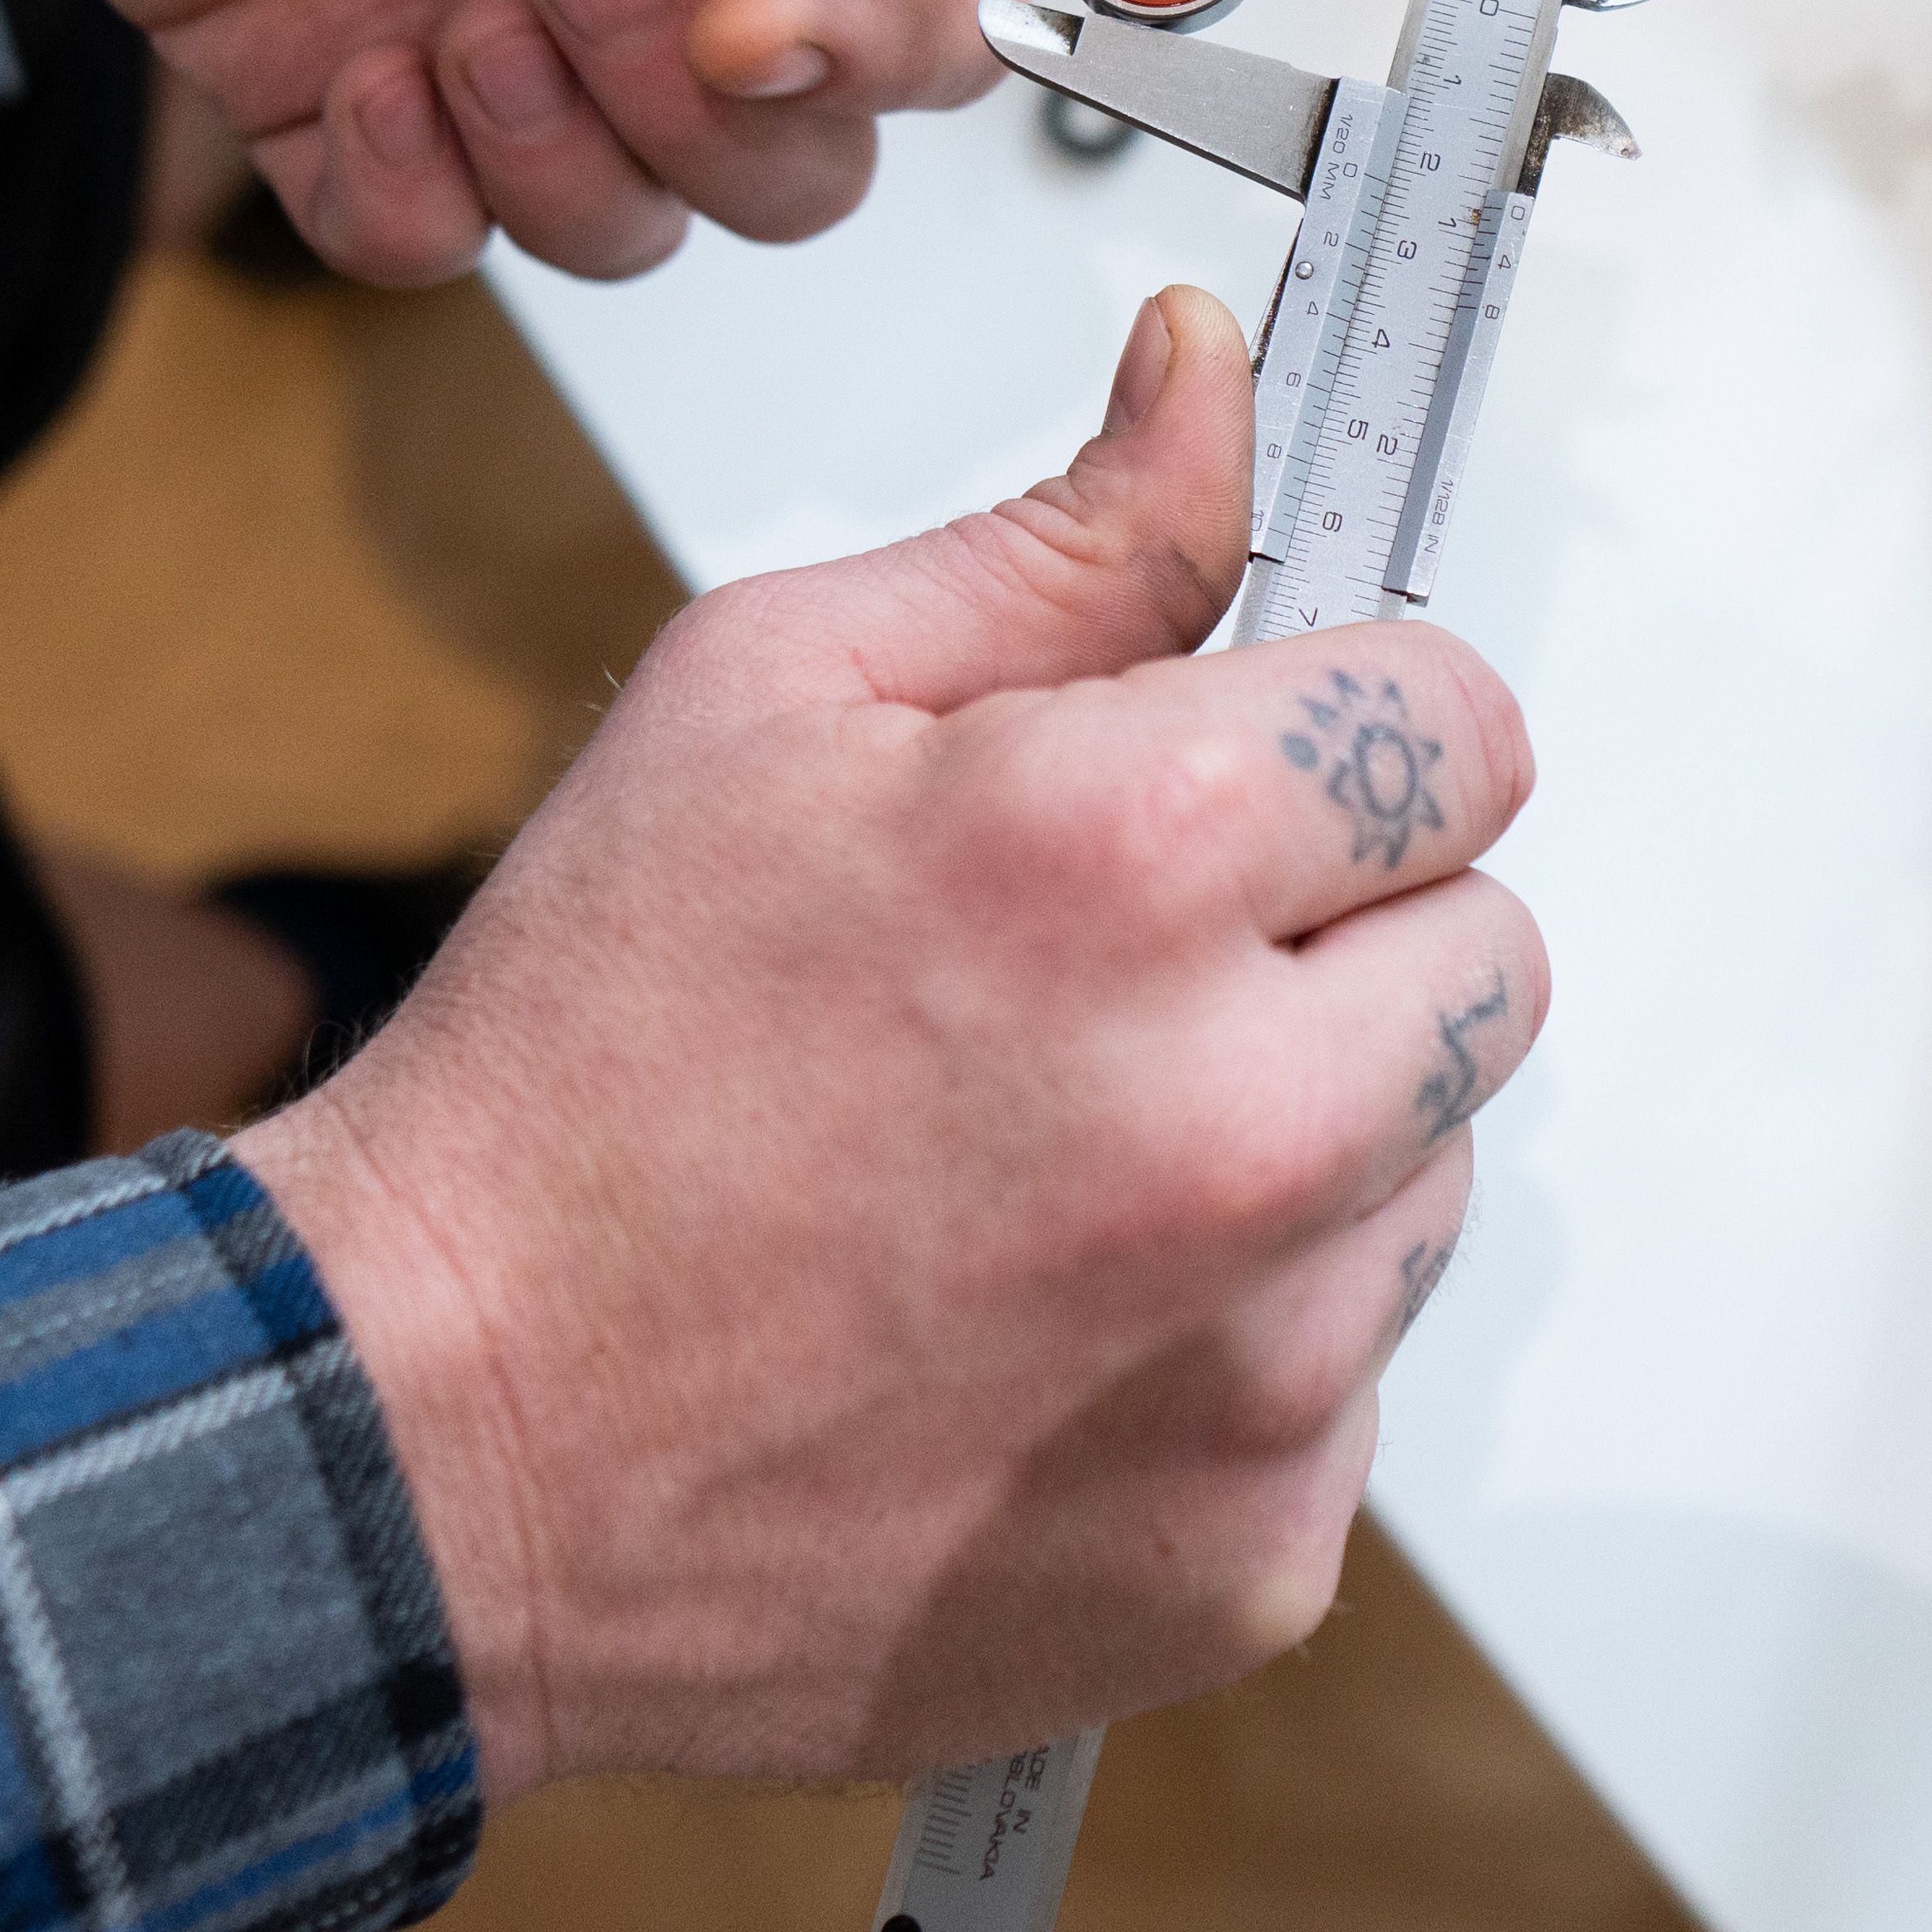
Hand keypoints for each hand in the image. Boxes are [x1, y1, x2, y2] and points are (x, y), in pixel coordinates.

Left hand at [0, 0, 1189, 283]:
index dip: (882, 48)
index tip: (762, 15)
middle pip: (797, 153)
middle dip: (703, 115)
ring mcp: (494, 14)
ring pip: (630, 218)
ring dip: (555, 151)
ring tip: (447, 6)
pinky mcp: (335, 87)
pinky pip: (434, 245)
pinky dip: (408, 199)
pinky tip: (347, 73)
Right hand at [233, 287, 1545, 1786]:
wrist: (438, 1443)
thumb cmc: (583, 1064)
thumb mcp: (773, 694)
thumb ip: (1065, 541)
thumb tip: (1216, 381)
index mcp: (1139, 859)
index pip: (1463, 721)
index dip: (1348, 730)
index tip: (1249, 774)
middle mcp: (1247, 1118)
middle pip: (1492, 951)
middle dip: (1343, 936)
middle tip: (1121, 979)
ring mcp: (1270, 1361)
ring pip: (1430, 1170)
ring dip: (1302, 1144)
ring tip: (1053, 1164)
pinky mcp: (1260, 1550)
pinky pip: (1350, 1381)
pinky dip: (1237, 1347)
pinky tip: (1043, 1327)